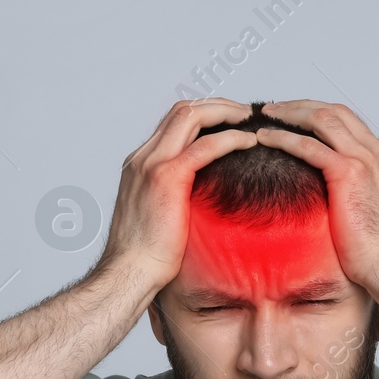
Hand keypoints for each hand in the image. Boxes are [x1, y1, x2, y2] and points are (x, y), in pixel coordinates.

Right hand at [96, 99, 258, 292]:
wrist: (129, 273)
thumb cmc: (146, 257)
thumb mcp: (161, 216)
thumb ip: (177, 198)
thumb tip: (205, 201)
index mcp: (140, 165)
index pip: (173, 123)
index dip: (204, 115)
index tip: (230, 121)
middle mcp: (143, 157)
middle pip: (182, 110)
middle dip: (217, 105)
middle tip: (245, 114)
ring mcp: (152, 164)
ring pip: (191, 116)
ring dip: (224, 112)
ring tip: (249, 120)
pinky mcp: (166, 178)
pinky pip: (204, 146)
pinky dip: (230, 138)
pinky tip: (248, 141)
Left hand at [255, 100, 378, 295]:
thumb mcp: (375, 213)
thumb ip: (363, 196)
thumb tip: (346, 202)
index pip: (349, 123)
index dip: (319, 116)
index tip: (295, 118)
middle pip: (335, 111)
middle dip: (301, 106)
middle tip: (275, 109)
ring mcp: (366, 159)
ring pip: (322, 119)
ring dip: (290, 113)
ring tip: (267, 115)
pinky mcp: (349, 173)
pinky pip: (309, 146)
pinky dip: (284, 137)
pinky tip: (266, 138)